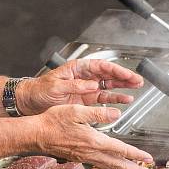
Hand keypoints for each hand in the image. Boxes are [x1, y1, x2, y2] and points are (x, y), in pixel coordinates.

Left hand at [19, 59, 142, 113]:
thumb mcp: (55, 86)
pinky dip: (115, 99)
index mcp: (77, 69)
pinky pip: (104, 98)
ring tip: (136, 88)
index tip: (127, 73)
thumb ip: (74, 86)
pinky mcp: (86, 100)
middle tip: (138, 80)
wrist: (30, 102)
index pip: (101, 66)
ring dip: (123, 87)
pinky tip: (124, 100)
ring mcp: (86, 89)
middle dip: (124, 77)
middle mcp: (84, 77)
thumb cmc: (40, 90)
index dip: (116, 69)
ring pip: (109, 86)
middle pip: (109, 75)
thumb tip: (92, 85)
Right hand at [36, 105, 153, 168]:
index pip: (120, 149)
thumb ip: (97, 113)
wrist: (37, 134)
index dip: (135, 155)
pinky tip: (113, 167)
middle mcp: (91, 152)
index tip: (148, 159)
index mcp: (93, 140)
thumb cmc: (53, 121)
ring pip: (109, 167)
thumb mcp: (76, 110)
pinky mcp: (78, 158)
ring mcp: (84, 157)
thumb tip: (116, 114)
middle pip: (117, 164)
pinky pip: (99, 166)